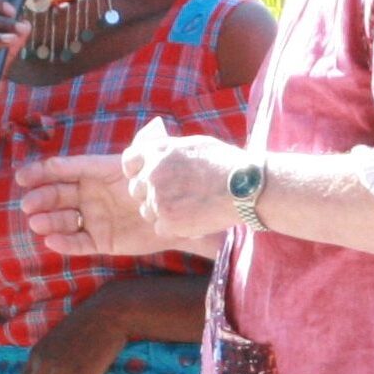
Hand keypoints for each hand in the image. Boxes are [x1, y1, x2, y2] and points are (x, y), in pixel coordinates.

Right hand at [16, 151, 163, 256]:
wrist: (176, 217)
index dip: (44, 171)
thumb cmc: (159, 186)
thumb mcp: (148, 165)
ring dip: (49, 221)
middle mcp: (91, 195)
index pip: (67, 168)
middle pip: (60, 194)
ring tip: (37, 223)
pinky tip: (52, 241)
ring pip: (65, 220)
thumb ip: (142, 149)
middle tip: (28, 204)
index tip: (23, 176)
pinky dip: (65, 243)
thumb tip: (146, 131)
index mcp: (98, 172)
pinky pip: (79, 243)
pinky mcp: (101, 241)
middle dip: (41, 198)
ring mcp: (94, 218)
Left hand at [122, 119, 241, 240]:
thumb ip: (170, 151)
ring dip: (163, 213)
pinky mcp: (167, 220)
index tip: (145, 178)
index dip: (136, 171)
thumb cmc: (226, 164)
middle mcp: (153, 173)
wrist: (245, 186)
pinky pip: (160, 228)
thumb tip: (157, 153)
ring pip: (147, 212)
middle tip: (175, 198)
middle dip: (150, 195)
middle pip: (136, 190)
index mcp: (158, 151)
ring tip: (189, 209)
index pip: (129, 161)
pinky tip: (193, 220)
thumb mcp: (194, 145)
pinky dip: (174, 228)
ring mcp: (158, 198)